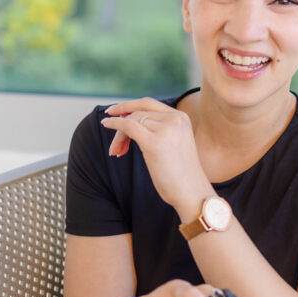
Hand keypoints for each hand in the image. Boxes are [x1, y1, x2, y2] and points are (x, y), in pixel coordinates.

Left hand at [101, 98, 211, 214]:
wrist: (192, 193)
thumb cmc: (181, 175)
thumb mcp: (174, 144)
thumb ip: (160, 130)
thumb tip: (131, 122)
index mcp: (182, 118)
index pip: (149, 104)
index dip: (129, 106)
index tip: (114, 112)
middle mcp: (175, 119)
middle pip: (138, 113)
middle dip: (122, 123)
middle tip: (116, 145)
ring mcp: (166, 130)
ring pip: (131, 120)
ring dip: (119, 135)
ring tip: (117, 152)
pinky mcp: (154, 143)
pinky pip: (128, 126)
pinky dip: (114, 124)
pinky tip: (105, 125)